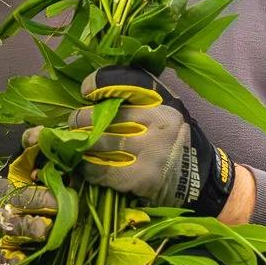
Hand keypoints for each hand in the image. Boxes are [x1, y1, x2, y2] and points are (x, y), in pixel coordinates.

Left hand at [21, 67, 237, 215]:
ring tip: (65, 145)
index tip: (86, 91)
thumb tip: (94, 91)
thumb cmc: (176, 143)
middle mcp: (158, 124)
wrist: (201, 182)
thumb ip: (139, 99)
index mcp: (163, 104)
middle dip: (80, 120)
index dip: (98, 83)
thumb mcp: (167, 111)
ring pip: (97, 142)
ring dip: (75, 144)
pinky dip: (84, 168)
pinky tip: (78, 166)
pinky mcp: (140, 177)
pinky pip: (100, 170)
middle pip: (104, 115)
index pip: (125, 82)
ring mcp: (150, 152)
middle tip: (70, 125)